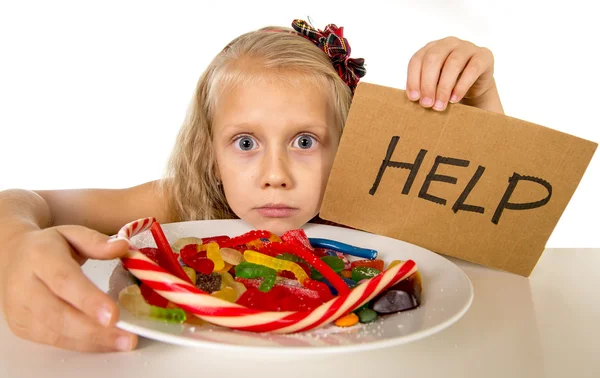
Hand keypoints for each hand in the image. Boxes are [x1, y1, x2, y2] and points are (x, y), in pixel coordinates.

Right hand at [0, 226, 137, 351]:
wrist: (12, 256)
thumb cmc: (50, 247)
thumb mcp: (73, 234)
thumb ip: (97, 242)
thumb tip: (121, 247)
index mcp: (40, 257)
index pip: (64, 280)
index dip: (89, 299)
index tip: (113, 315)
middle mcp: (24, 285)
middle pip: (58, 313)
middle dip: (94, 329)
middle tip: (127, 336)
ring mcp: (19, 309)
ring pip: (56, 332)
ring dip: (92, 341)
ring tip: (123, 341)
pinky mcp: (21, 326)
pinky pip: (53, 341)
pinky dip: (82, 344)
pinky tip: (105, 342)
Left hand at [406, 36, 502, 113]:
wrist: (475, 86)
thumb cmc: (449, 85)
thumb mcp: (433, 85)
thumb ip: (423, 87)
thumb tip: (415, 99)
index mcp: (431, 48)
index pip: (417, 59)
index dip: (413, 79)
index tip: (414, 98)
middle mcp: (448, 43)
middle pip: (433, 59)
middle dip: (428, 84)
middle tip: (426, 104)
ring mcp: (467, 47)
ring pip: (452, 64)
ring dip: (444, 87)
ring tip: (440, 106)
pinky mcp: (483, 56)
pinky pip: (472, 69)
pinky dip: (461, 86)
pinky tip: (454, 99)